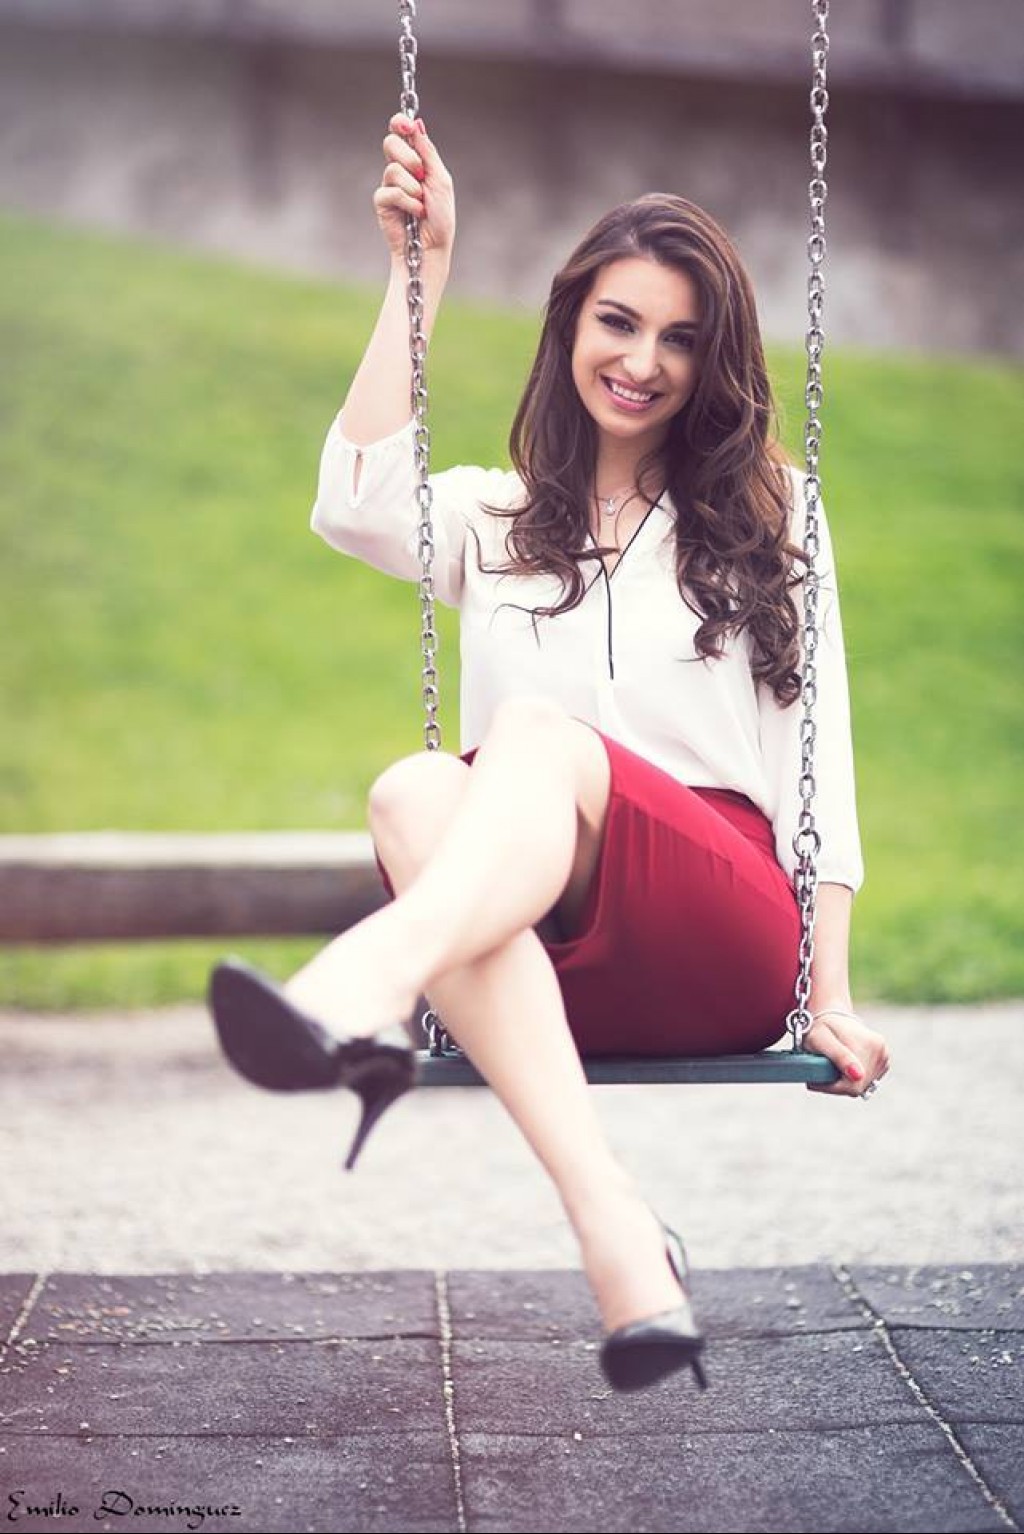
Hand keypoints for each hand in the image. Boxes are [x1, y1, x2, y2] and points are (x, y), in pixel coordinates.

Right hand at [374, 113, 455, 261]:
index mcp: (416, 160)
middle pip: (390, 143)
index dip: (400, 123)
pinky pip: (390, 191)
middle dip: (408, 157)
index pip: (401, 133)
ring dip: (412, 187)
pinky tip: (414, 214)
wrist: (432, 246)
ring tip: (422, 203)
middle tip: (421, 174)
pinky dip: (407, 202)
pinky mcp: (382, 203)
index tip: (406, 124)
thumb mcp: (440, 180)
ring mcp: (389, 185)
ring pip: (392, 169)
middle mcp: (400, 170)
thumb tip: (417, 125)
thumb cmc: (441, 217)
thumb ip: (428, 153)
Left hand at [804, 1008, 890, 1098]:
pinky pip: (867, 1080)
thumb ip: (839, 1056)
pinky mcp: (884, 1060)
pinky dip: (854, 1077)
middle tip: (822, 1069)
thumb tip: (858, 1075)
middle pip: (859, 1086)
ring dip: (846, 1081)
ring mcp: (884, 1054)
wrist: (833, 1018)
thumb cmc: (820, 1029)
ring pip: (863, 1085)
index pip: (852, 1085)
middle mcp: (879, 1049)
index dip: (831, 1087)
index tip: (814, 1081)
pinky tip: (845, 1063)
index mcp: (866, 1044)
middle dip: (838, 1083)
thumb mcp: (821, 1040)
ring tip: (833, 1064)